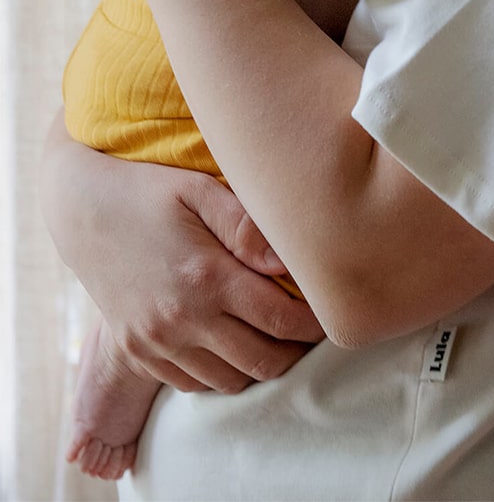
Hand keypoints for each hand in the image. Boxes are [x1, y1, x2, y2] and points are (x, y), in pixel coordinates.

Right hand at [41, 115, 323, 393]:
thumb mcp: (199, 190)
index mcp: (207, 278)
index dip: (316, 325)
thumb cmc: (150, 190)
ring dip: (260, 366)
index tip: (332, 313)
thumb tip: (289, 262)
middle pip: (262, 362)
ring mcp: (156, 343)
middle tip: (312, 332)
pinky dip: (220, 373)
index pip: (282, 321)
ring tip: (277, 339)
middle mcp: (182, 320)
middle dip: (296, 353)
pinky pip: (192, 383)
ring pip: (229, 381)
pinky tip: (232, 344)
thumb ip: (247, 226)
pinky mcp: (138, 353)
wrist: (81, 210)